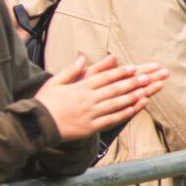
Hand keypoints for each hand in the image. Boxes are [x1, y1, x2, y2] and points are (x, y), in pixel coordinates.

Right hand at [34, 54, 167, 140]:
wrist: (36, 126)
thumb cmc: (45, 103)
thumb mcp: (54, 83)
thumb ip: (71, 71)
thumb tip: (82, 58)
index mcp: (80, 87)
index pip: (104, 77)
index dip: (121, 72)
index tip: (134, 67)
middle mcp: (88, 99)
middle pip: (115, 88)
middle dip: (133, 82)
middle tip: (149, 76)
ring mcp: (91, 113)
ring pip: (117, 103)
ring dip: (134, 96)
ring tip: (148, 90)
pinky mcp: (91, 127)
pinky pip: (112, 119)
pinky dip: (125, 113)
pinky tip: (136, 108)